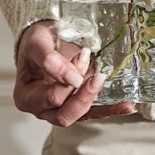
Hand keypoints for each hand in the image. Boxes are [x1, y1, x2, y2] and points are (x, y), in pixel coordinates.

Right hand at [13, 20, 135, 124]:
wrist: (45, 38)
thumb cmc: (36, 42)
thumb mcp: (37, 44)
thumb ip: (50, 60)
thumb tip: (72, 78)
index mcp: (27, 97)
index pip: (51, 98)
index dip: (68, 82)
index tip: (81, 58)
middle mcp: (43, 108)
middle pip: (65, 115)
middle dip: (84, 97)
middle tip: (98, 76)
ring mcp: (61, 108)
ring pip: (82, 116)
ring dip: (101, 105)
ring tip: (121, 97)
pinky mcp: (78, 103)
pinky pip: (94, 111)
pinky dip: (111, 109)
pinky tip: (127, 105)